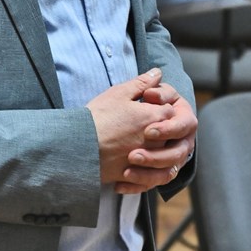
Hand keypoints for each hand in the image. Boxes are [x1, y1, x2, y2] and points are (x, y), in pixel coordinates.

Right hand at [87, 68, 177, 188]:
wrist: (79, 145)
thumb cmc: (98, 117)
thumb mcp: (119, 93)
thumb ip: (142, 83)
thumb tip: (158, 73)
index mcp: (154, 117)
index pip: (171, 111)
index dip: (161, 106)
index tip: (148, 106)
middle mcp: (155, 140)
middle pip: (171, 135)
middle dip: (161, 129)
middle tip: (142, 125)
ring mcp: (147, 159)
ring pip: (162, 158)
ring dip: (156, 152)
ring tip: (138, 145)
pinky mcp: (134, 174)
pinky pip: (148, 177)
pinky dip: (144, 173)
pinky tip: (132, 165)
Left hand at [115, 78, 196, 194]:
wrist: (100, 132)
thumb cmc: (120, 108)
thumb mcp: (127, 95)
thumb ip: (144, 86)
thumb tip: (157, 72)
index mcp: (179, 117)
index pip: (184, 124)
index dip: (168, 128)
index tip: (148, 131)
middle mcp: (180, 140)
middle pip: (177, 153)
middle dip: (155, 155)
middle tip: (133, 155)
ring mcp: (169, 159)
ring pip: (166, 172)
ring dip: (147, 173)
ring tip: (126, 170)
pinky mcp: (155, 173)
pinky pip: (151, 184)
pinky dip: (137, 185)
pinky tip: (119, 184)